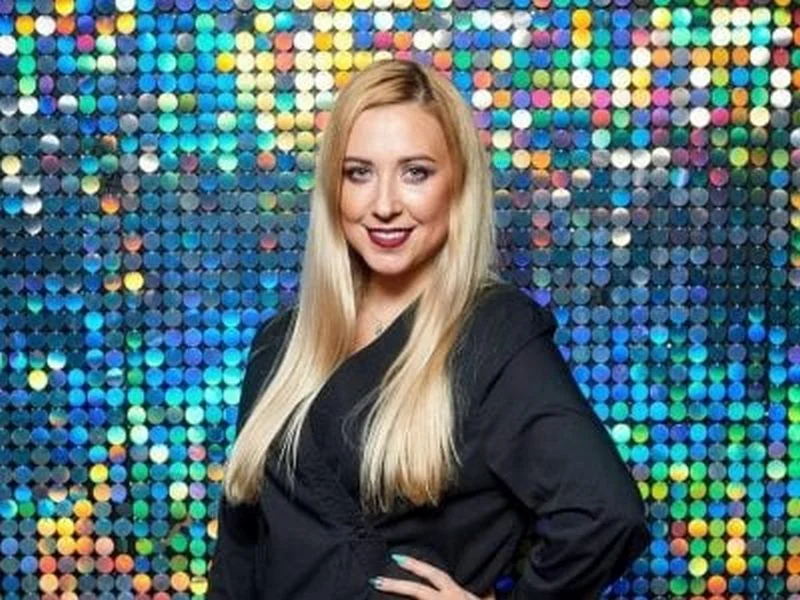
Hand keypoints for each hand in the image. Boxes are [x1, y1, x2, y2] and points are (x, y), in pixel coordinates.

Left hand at [370, 554, 495, 598]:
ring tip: (379, 590)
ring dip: (397, 596)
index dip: (416, 566)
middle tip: (376, 580)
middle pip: (417, 591)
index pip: (434, 575)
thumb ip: (486, 594)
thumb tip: (490, 587)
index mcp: (456, 593)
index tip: (397, 559)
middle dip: (395, 585)